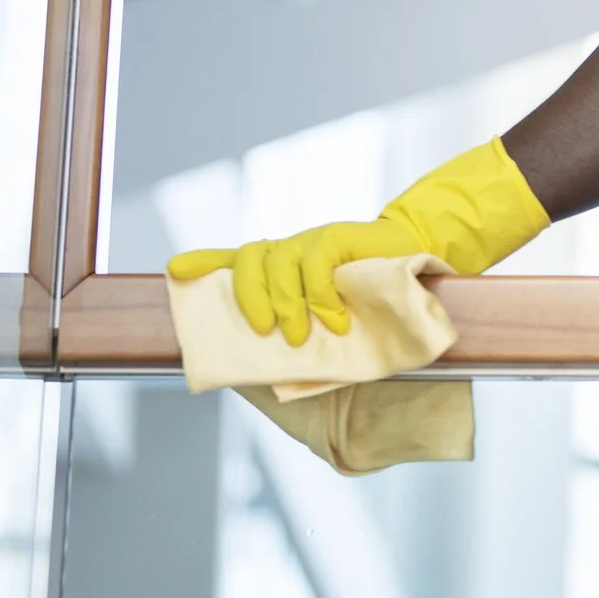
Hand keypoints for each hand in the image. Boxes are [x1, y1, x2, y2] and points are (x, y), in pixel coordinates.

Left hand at [167, 140, 549, 346]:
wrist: (424, 269)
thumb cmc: (379, 303)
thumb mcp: (334, 319)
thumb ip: (305, 328)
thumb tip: (278, 360)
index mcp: (286, 268)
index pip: (236, 257)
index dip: (204, 261)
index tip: (174, 270)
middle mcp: (294, 250)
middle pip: (249, 259)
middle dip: (248, 298)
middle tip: (264, 333)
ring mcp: (315, 241)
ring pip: (278, 259)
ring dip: (285, 302)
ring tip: (304, 334)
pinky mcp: (340, 237)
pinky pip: (315, 262)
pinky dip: (319, 295)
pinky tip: (334, 319)